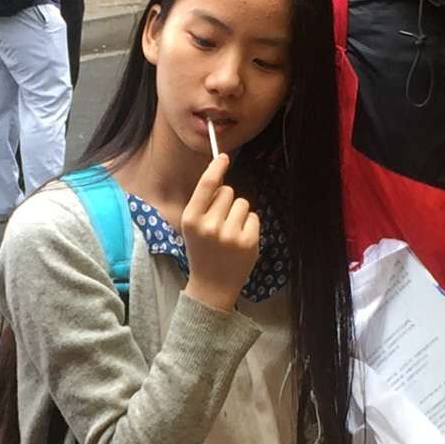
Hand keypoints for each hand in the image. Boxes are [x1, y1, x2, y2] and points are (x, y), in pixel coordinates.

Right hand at [181, 155, 259, 311]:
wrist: (212, 286)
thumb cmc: (202, 252)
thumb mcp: (192, 228)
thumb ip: (203, 204)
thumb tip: (220, 175)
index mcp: (191, 219)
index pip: (207, 184)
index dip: (217, 167)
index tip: (224, 157)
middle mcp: (209, 225)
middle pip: (228, 191)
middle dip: (226, 202)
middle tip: (220, 222)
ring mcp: (230, 234)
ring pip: (242, 203)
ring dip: (239, 213)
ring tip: (229, 233)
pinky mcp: (248, 241)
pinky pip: (253, 217)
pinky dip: (249, 226)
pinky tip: (239, 241)